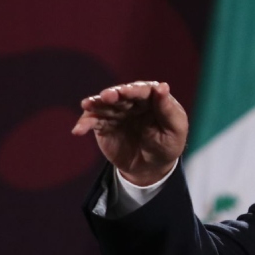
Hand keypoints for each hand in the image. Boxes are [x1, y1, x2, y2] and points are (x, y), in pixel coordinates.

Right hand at [71, 81, 187, 185]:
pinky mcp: (104, 125)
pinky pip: (93, 122)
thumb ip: (168, 109)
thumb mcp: (176, 129)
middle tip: (107, 96)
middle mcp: (132, 102)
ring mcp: (116, 112)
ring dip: (95, 104)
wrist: (152, 167)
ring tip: (87, 105)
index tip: (126, 91)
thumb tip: (163, 86)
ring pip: (104, 105)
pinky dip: (85, 124)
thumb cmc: (168, 145)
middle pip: (120, 94)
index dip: (134, 90)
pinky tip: (79, 130)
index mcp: (152, 99)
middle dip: (113, 94)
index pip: (142, 90)